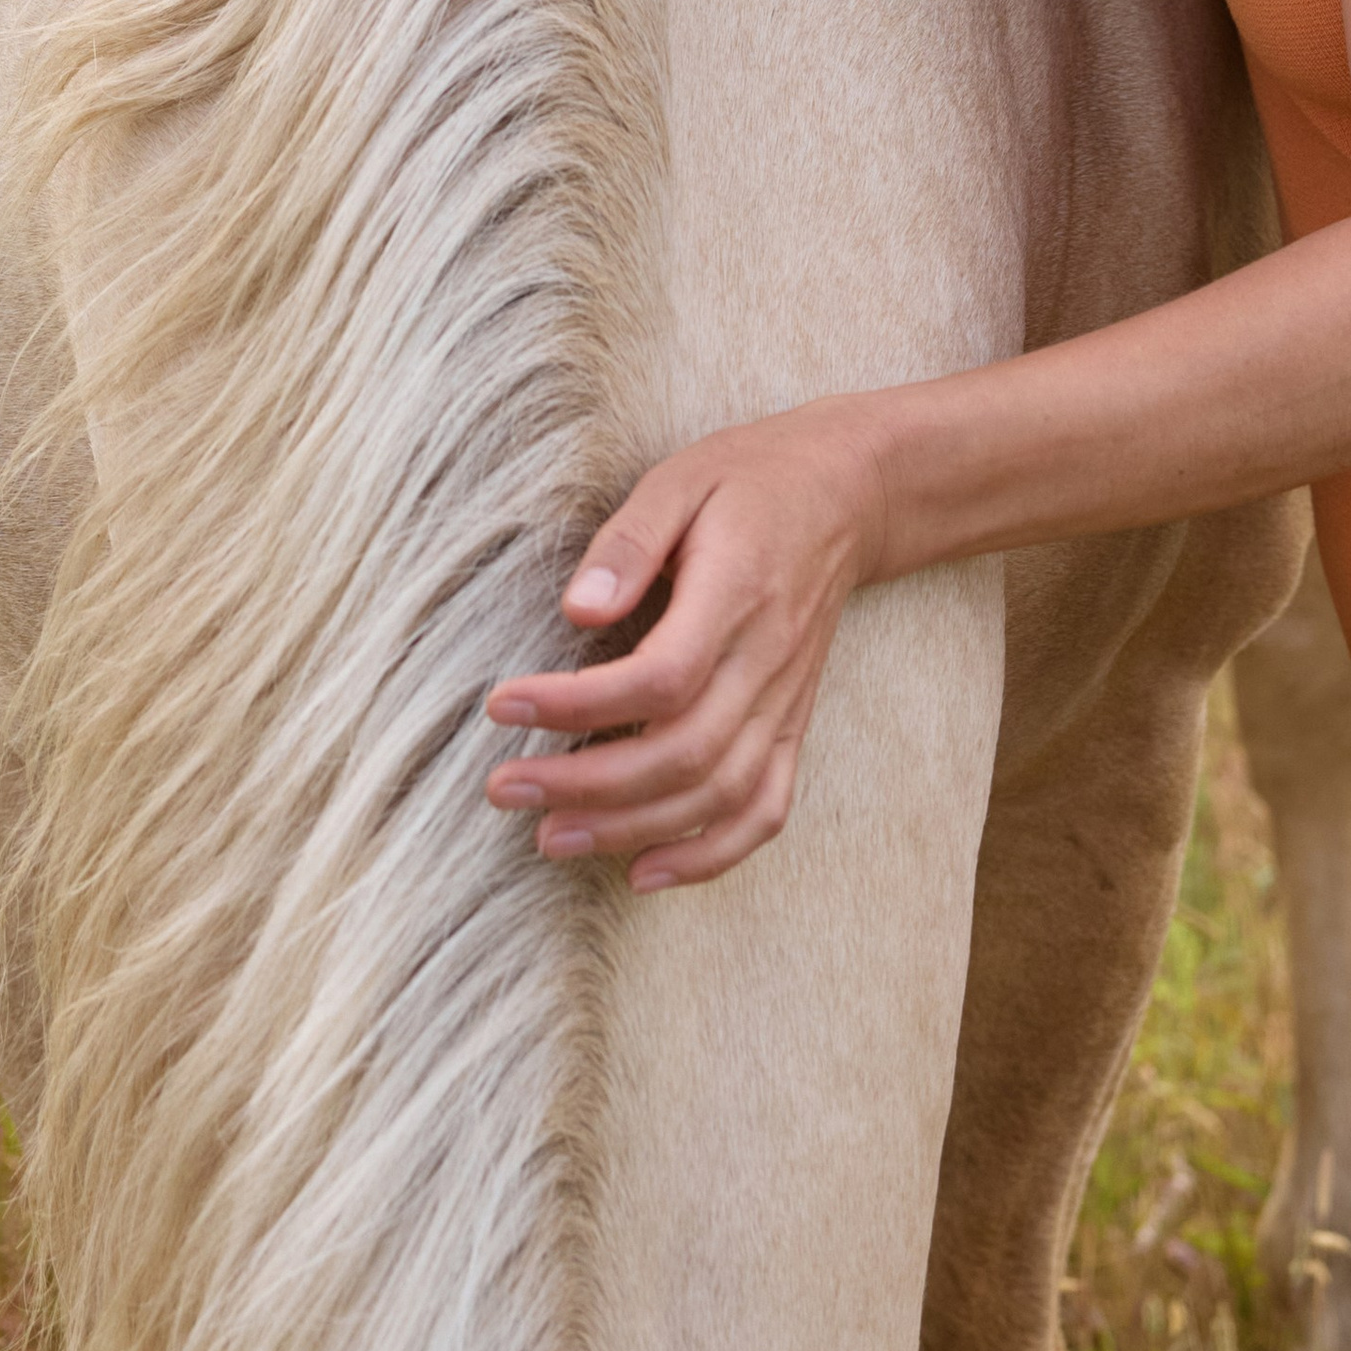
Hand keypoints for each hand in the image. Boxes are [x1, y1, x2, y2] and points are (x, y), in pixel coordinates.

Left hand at [484, 400, 891, 892]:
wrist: (849, 495)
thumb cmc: (750, 481)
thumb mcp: (680, 479)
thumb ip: (628, 540)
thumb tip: (577, 610)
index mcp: (736, 594)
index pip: (659, 678)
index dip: (577, 705)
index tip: (501, 704)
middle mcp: (767, 661)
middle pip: (683, 754)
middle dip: (586, 785)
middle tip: (505, 787)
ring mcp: (786, 701)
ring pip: (718, 796)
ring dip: (631, 830)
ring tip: (549, 835)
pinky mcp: (794, 724)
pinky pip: (763, 810)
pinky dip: (708, 857)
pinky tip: (642, 871)